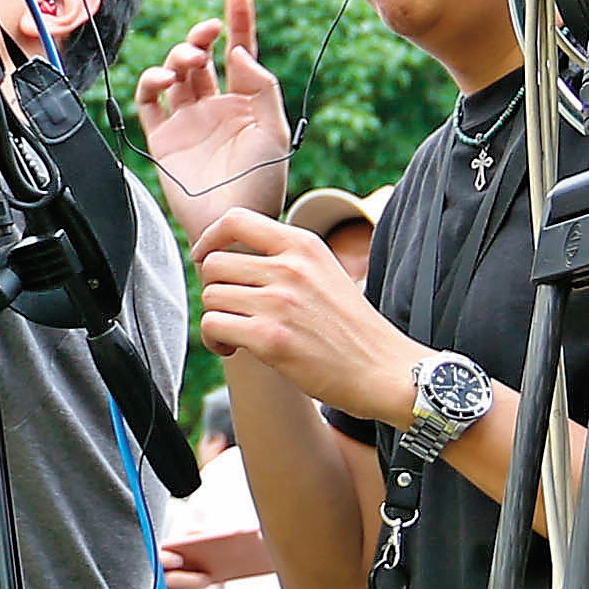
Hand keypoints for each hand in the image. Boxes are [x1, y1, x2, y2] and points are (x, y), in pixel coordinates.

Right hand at [133, 0, 295, 224]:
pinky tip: (165, 80)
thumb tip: (238, 52)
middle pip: (202, 58)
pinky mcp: (164, 138)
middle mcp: (216, 108)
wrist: (232, 221)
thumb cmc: (261, 184)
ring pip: (175, 74)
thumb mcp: (276, 130)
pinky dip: (152, 82)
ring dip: (179, 57)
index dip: (239, 23)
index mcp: (246, 104)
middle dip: (201, 37)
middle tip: (207, 33)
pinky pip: (149, 102)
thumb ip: (261, 86)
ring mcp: (189, 122)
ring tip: (190, 61)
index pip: (240, 53)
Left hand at [193, 208, 432, 429]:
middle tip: (233, 310)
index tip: (205, 256)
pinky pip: (213, 325)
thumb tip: (230, 257)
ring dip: (215, 317)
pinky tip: (233, 348)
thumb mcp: (324, 272)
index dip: (211, 238)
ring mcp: (280, 302)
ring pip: (210, 296)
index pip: (237, 219)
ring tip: (235, 332)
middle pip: (215, 264)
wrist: (383, 369)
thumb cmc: (351, 328)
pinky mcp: (270, 338)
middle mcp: (290, 268)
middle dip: (215, 289)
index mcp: (304, 246)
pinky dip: (215, 339)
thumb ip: (285, 259)